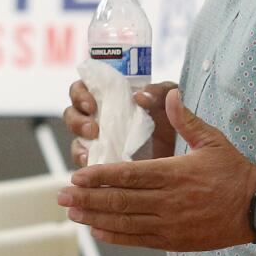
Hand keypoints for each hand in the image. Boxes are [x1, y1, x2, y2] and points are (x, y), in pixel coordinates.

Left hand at [54, 87, 255, 251]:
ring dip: (95, 217)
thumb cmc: (234, 172)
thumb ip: (186, 119)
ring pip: (125, 222)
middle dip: (87, 197)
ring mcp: (171, 223)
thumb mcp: (213, 141)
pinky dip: (115, 236)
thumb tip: (170, 94)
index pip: (129, 175)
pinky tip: (96, 231)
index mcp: (176, 174)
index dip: (100, 176)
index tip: (77, 175)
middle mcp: (169, 201)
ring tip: (72, 212)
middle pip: (120, 200)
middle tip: (61, 195)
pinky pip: (138, 239)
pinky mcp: (174, 240)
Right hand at [62, 78, 179, 166]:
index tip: (91, 104)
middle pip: (72, 115)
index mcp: (108, 96)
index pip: (82, 89)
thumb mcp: (171, 99)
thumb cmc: (175, 117)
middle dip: (77, 121)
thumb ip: (159, 92)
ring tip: (91, 151)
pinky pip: (87, 165)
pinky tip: (94, 166)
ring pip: (76, 141)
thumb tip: (140, 96)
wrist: (184, 150)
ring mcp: (99, 142)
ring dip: (78, 144)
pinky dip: (86, 165)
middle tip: (93, 129)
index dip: (80, 94)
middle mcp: (98, 118)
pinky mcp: (104, 163)